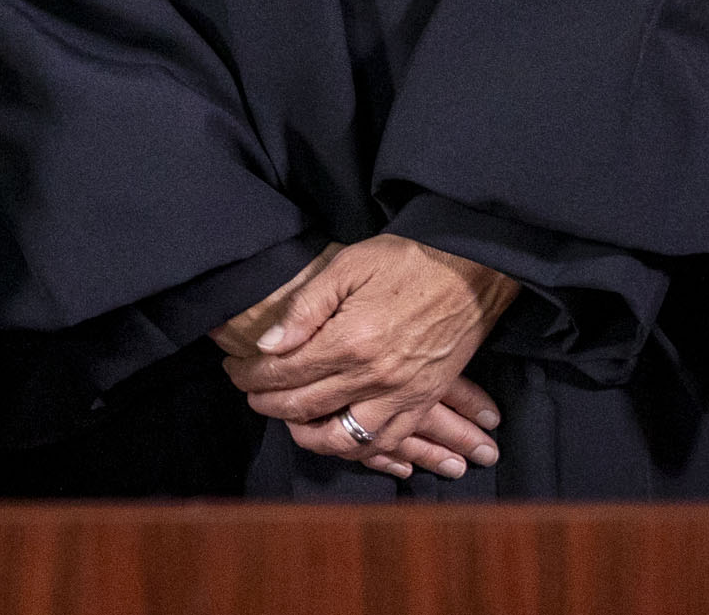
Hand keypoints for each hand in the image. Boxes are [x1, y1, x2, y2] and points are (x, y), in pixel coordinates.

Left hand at [220, 235, 517, 478]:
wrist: (473, 270)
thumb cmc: (407, 260)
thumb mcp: (347, 266)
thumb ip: (305, 309)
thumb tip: (268, 345)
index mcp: (351, 341)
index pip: (285, 373)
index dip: (252, 376)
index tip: (234, 370)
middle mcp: (376, 378)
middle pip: (306, 408)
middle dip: (267, 403)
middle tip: (248, 392)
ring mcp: (403, 396)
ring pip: (345, 440)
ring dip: (309, 436)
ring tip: (288, 420)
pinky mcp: (424, 401)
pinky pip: (387, 442)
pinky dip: (358, 448)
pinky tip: (338, 436)